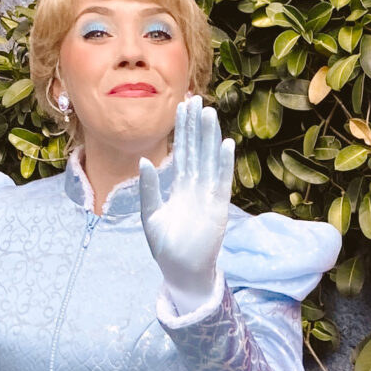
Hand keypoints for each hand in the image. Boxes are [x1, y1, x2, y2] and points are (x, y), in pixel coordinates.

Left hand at [138, 95, 233, 309]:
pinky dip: (224, 164)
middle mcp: (196, 187)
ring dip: (210, 137)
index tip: (182, 107)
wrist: (180, 271)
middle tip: (196, 99)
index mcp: (180, 187)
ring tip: (210, 114)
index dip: (183, 130)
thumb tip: (144, 161)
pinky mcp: (218, 208)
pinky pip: (221, 181)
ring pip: (210, 160)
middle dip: (196, 126)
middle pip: (197, 150)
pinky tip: (226, 144)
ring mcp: (208, 196)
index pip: (183, 152)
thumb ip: (149, 189)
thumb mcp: (150, 215)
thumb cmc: (165, 247)